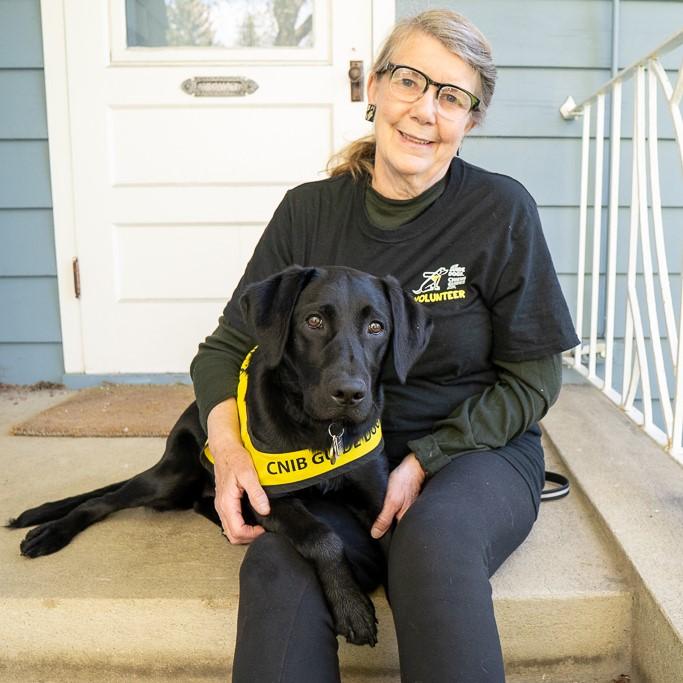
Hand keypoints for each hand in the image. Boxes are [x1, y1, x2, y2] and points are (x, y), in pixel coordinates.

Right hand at [208, 400, 269, 543]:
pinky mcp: (224, 502)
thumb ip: (256, 493)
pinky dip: (241, 525)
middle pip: (232, 535)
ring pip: (230, 530)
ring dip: (244, 532)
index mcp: (226, 502)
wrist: (225, 448)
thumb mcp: (248, 473)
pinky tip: (252, 519)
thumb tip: (265, 510)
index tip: (264, 529)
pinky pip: (230, 521)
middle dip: (248, 537)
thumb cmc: (235, 458)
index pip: (237, 531)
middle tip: (263, 531)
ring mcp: (221, 505)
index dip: (252, 535)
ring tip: (259, 526)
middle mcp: (221, 506)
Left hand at [371, 453, 425, 538]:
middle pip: (394, 526)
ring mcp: (407, 507)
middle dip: (384, 527)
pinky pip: (396, 508)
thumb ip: (384, 518)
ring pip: (394, 518)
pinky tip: (385, 504)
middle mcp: (407, 515)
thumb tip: (376, 534)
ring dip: (386, 517)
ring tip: (378, 514)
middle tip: (373, 524)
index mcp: (405, 519)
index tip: (373, 536)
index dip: (383, 536)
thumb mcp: (391, 501)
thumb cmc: (404, 481)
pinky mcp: (405, 500)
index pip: (393, 534)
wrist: (414, 465)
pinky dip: (390, 508)